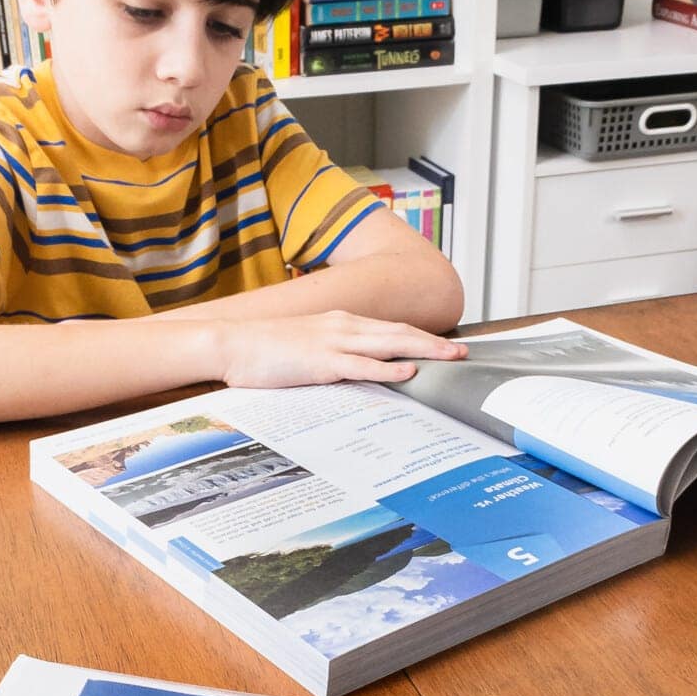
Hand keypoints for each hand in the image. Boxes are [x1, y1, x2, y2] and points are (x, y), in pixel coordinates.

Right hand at [217, 311, 467, 388]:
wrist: (232, 344)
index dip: (421, 336)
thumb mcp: (306, 345)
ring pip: (388, 344)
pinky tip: (408, 372)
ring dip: (423, 350)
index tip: (445, 345)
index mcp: (340, 322)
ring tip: (450, 358)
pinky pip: (361, 366)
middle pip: (399, 332)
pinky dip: (387, 368)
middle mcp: (343, 326)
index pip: (390, 328)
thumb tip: (353, 366)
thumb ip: (333, 352)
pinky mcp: (321, 362)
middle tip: (464, 353)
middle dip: (435, 342)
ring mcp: (333, 343)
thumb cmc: (264, 349)